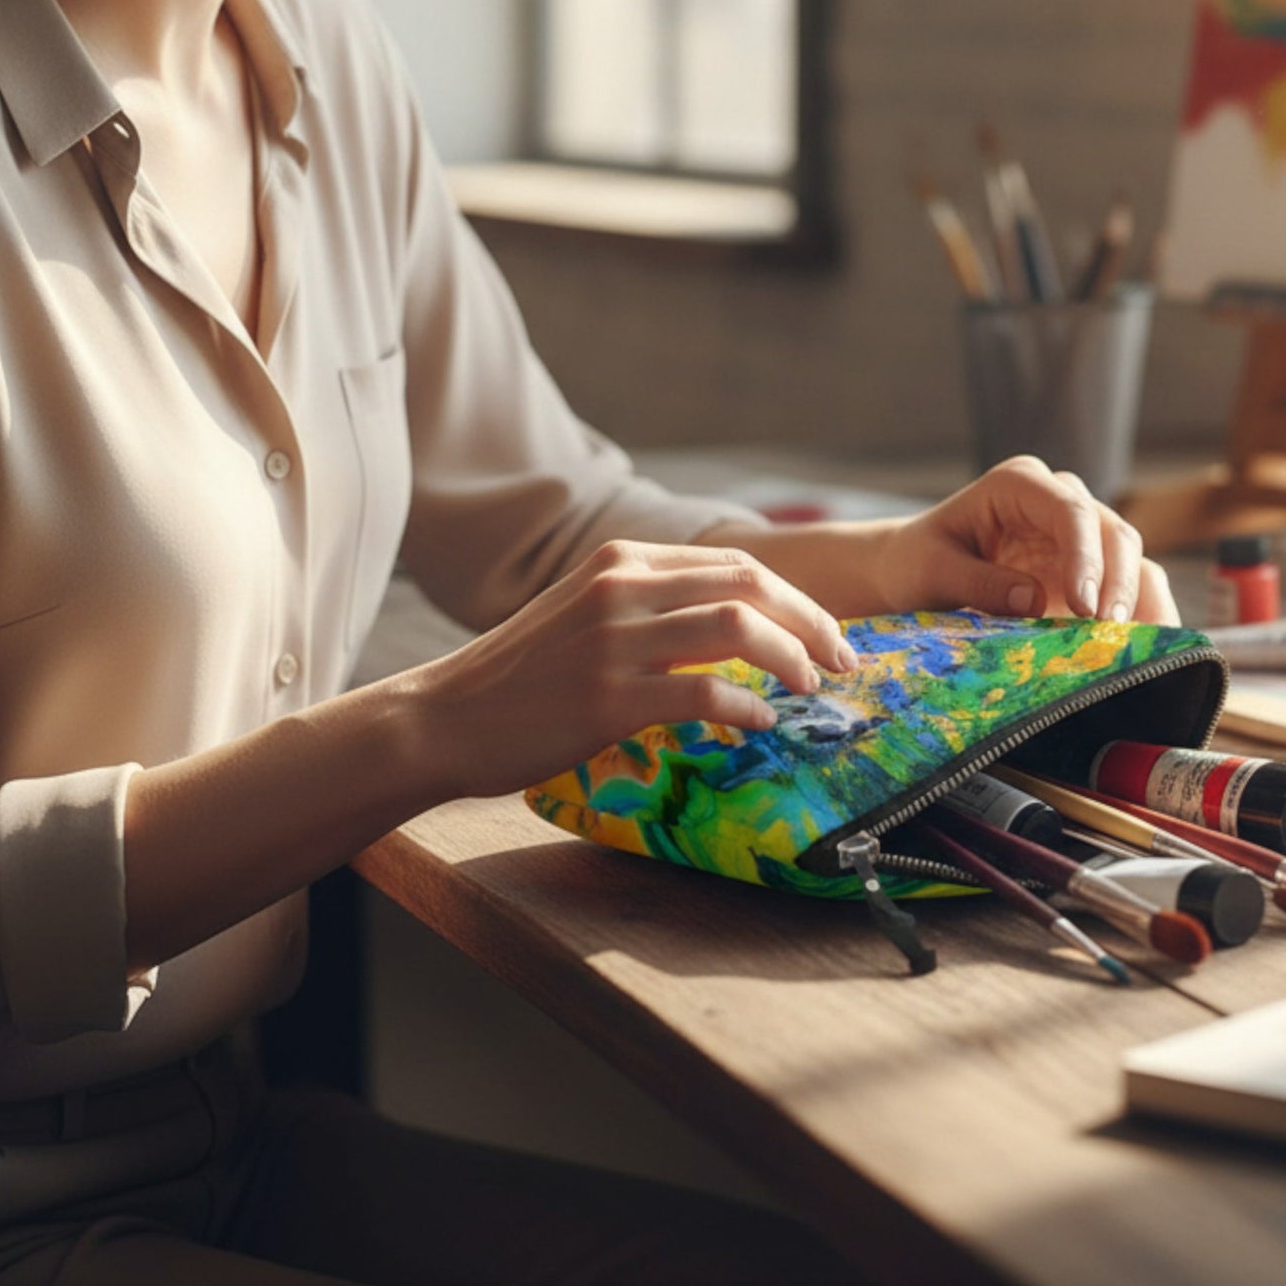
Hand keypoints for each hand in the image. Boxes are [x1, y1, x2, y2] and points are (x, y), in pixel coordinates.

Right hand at [417, 540, 856, 797]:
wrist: (443, 717)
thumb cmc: (522, 677)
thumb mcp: (587, 614)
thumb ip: (653, 607)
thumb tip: (737, 627)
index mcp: (623, 561)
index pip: (737, 564)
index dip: (795, 598)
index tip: (826, 633)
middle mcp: (623, 587)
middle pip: (751, 584)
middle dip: (811, 621)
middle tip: (843, 659)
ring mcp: (615, 640)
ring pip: (738, 628)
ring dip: (792, 659)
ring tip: (810, 689)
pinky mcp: (607, 697)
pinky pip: (704, 693)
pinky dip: (747, 708)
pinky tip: (760, 724)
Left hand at [871, 456, 1178, 626]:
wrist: (913, 573)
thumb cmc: (917, 562)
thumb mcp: (930, 569)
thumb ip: (977, 581)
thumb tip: (1034, 600)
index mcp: (1020, 485)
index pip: (1070, 510)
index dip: (1086, 556)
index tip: (1086, 606)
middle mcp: (1060, 502)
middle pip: (1113, 533)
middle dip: (1120, 584)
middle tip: (1113, 634)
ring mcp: (1080, 539)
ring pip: (1133, 561)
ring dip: (1142, 605)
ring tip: (1141, 651)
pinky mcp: (1090, 575)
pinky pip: (1130, 591)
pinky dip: (1143, 620)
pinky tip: (1147, 654)